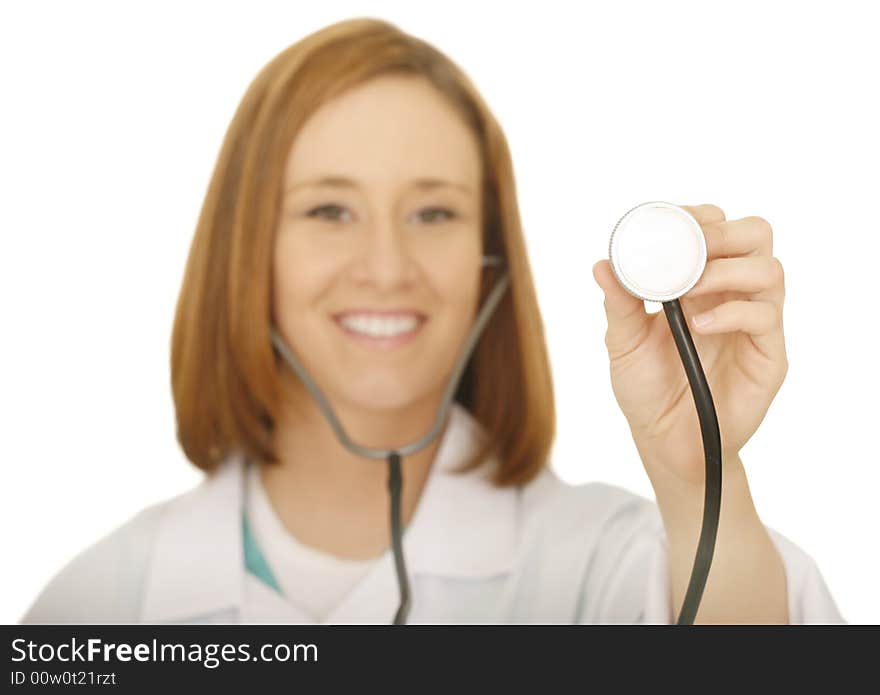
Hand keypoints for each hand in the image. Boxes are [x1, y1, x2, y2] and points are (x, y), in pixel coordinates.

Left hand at [592, 204, 787, 486]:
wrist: (665, 443)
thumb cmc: (647, 389)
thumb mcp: (623, 343)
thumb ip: (619, 304)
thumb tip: (601, 264)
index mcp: (700, 283)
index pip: (717, 229)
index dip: (699, 217)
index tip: (671, 222)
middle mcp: (732, 295)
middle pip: (755, 235)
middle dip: (723, 233)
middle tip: (690, 249)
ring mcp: (754, 323)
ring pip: (769, 269)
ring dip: (726, 271)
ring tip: (688, 291)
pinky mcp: (768, 355)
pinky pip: (766, 316)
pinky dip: (733, 312)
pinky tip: (700, 325)